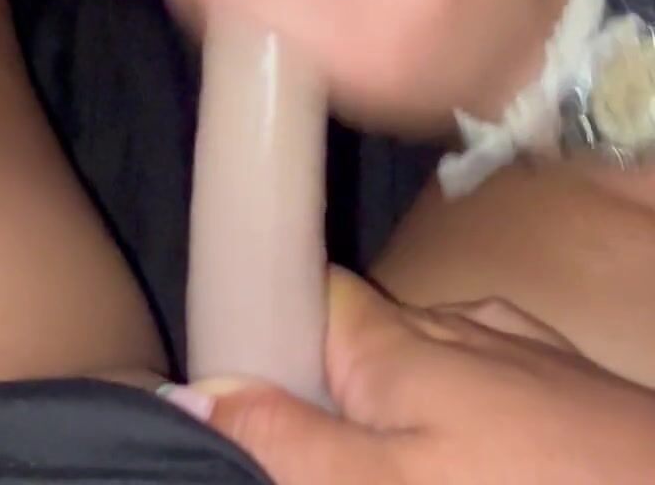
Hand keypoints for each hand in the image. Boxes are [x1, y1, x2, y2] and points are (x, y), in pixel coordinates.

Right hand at [200, 271, 654, 484]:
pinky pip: (482, 382)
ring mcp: (512, 346)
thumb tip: (191, 387)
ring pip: (425, 362)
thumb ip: (288, 441)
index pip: (308, 292)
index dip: (267, 322)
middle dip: (329, 383)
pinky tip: (470, 454)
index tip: (237, 374)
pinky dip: (459, 413)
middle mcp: (449, 323)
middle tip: (309, 455)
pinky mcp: (560, 379)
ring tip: (388, 459)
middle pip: (361, 335)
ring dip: (395, 404)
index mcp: (394, 341)